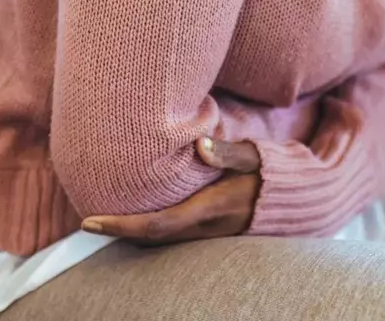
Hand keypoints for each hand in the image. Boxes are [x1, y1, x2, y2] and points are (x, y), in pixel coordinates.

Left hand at [80, 137, 261, 245]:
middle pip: (150, 238)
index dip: (120, 226)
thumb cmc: (273, 175)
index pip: (156, 225)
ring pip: (160, 239)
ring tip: (104, 216)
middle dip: (118, 232)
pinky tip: (138, 213)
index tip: (89, 222)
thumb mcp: (254, 157)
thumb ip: (228, 152)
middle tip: (87, 221)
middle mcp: (204, 228)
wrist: (298, 201)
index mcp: (209, 210)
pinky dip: (148, 228)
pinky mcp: (209, 231)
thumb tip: (200, 144)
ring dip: (131, 231)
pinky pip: (171, 234)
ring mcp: (207, 233)